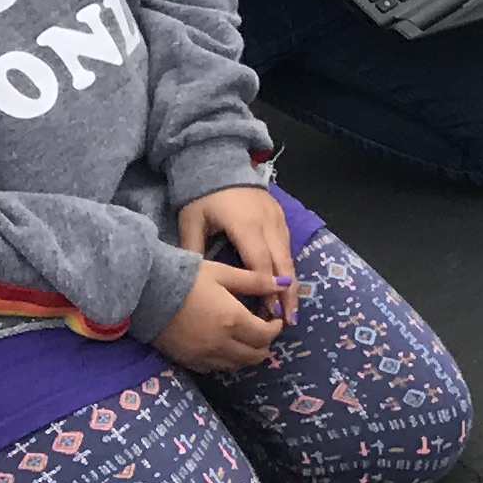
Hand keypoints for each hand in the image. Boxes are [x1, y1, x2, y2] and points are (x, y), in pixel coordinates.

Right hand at [160, 260, 287, 374]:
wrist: (145, 294)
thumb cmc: (186, 279)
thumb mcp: (223, 274)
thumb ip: (255, 282)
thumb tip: (283, 283)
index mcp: (233, 321)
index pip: (266, 336)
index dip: (275, 328)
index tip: (273, 319)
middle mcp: (221, 343)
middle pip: (254, 356)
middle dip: (264, 344)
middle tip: (261, 329)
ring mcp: (203, 355)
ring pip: (236, 366)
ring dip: (246, 354)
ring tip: (243, 337)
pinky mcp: (187, 361)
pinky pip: (214, 369)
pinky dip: (225, 361)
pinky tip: (223, 345)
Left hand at [176, 184, 294, 307]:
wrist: (220, 163)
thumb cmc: (203, 196)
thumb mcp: (192, 222)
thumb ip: (194, 250)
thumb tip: (195, 282)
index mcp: (246, 226)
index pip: (260, 264)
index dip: (266, 289)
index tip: (268, 312)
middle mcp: (268, 224)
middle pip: (282, 264)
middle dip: (287, 293)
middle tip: (288, 319)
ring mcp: (277, 220)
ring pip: (289, 256)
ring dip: (290, 283)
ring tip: (290, 309)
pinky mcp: (281, 218)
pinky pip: (287, 247)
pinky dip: (287, 268)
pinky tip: (285, 285)